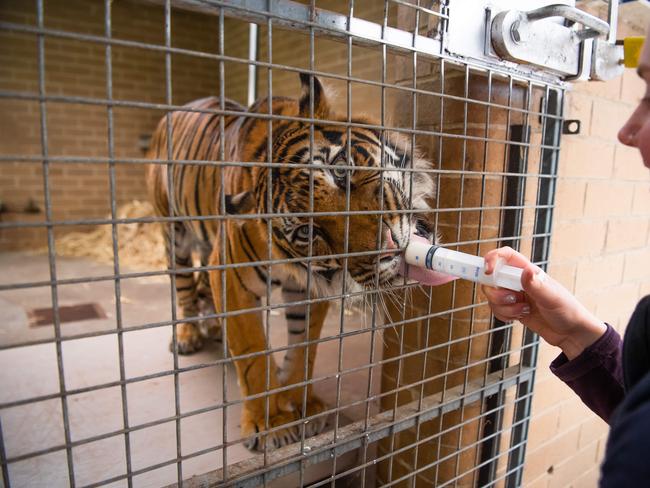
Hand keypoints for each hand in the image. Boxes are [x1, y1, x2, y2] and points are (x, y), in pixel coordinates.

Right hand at [481, 247, 606, 359]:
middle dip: (497, 293)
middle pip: (492, 278)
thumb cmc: (568, 311)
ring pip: (492, 296)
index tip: (488, 271)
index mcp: (528, 272)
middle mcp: (518, 281)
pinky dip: (504, 315)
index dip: (492, 258)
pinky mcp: (512, 309)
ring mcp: (514, 295)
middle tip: (513, 299)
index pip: (505, 256)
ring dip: (503, 307)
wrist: (571, 333)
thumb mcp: (553, 298)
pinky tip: (519, 317)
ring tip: (523, 311)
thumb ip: (537, 285)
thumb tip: (525, 271)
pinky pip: (496, 310)